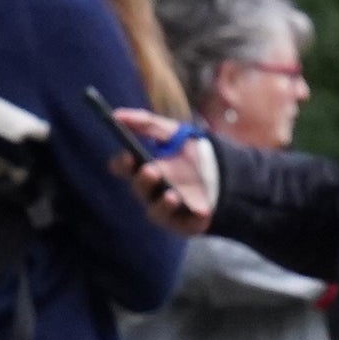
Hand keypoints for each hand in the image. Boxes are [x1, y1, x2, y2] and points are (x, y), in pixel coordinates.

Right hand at [117, 109, 214, 232]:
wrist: (222, 172)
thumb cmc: (187, 152)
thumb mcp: (170, 132)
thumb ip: (146, 122)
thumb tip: (117, 115)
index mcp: (140, 168)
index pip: (122, 167)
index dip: (122, 163)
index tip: (129, 155)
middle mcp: (148, 191)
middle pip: (138, 189)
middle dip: (143, 181)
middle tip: (152, 170)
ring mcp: (165, 209)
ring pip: (156, 211)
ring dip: (163, 204)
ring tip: (172, 195)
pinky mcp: (184, 223)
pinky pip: (185, 224)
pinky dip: (193, 217)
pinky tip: (203, 210)